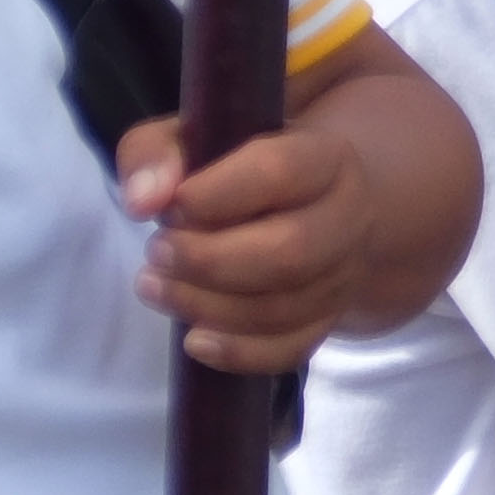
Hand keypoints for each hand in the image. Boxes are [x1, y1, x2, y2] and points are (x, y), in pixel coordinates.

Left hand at [115, 109, 398, 376]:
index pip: (280, 173)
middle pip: (290, 253)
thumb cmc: (235, 169)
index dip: (214, 195)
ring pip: (283, 307)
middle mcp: (350, 217)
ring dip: (205, 305)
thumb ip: (155, 154)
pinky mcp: (326, 320)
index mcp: (327, 157)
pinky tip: (194, 339)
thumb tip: (143, 201)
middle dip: (207, 261)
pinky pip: (289, 350)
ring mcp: (343, 274)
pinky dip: (237, 353)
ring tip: (155, 286)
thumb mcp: (190, 141)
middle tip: (156, 253)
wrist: (296, 204)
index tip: (168, 208)